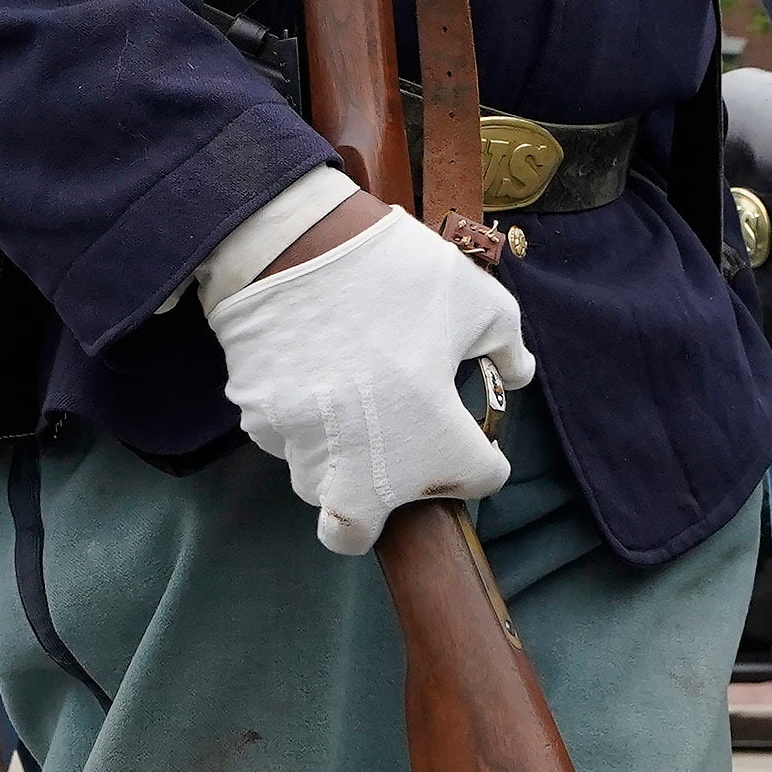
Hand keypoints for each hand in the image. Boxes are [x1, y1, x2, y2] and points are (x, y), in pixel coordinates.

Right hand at [201, 211, 530, 554]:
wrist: (295, 244)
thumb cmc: (397, 277)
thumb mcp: (480, 301)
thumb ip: (508, 349)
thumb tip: (515, 375)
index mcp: (430, 449)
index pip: (480, 482)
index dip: (486, 455)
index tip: (472, 426)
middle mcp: (361, 471)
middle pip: (360, 527)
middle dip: (378, 506)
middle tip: (389, 460)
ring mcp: (300, 450)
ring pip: (314, 485)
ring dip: (335, 464)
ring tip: (348, 406)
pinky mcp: (256, 421)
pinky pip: (281, 439)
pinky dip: (297, 423)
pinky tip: (310, 374)